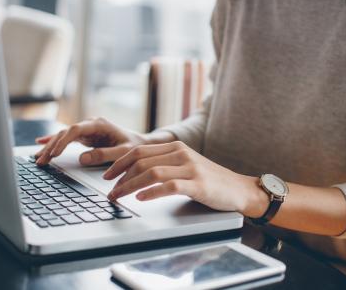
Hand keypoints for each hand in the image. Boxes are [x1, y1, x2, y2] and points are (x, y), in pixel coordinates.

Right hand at [35, 117, 172, 165]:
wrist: (141, 144)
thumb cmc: (134, 147)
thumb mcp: (123, 152)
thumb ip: (105, 155)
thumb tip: (82, 159)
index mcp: (99, 124)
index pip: (76, 130)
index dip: (63, 141)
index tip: (54, 153)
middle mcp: (91, 124)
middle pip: (66, 133)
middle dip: (52, 146)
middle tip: (41, 160)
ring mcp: (87, 130)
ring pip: (63, 135)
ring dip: (50, 146)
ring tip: (38, 159)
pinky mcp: (86, 136)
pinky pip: (67, 138)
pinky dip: (54, 142)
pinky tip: (41, 144)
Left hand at [105, 141, 268, 216]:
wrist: (238, 189)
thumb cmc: (209, 180)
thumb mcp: (185, 165)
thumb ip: (165, 163)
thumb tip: (135, 172)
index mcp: (176, 147)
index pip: (139, 150)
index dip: (119, 163)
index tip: (107, 175)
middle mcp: (181, 153)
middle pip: (141, 160)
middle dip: (120, 176)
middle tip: (109, 190)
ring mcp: (190, 168)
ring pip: (151, 173)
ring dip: (130, 186)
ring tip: (118, 196)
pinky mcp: (198, 184)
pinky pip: (169, 186)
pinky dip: (151, 192)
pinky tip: (140, 198)